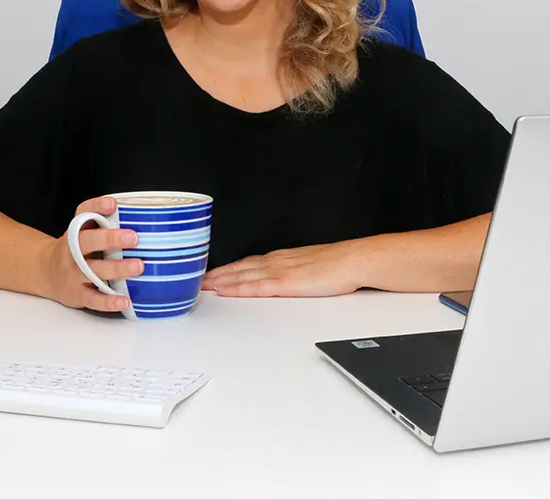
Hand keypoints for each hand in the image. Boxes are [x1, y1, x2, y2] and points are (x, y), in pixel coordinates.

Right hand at [36, 196, 143, 312]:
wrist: (46, 273)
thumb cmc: (74, 251)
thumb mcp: (83, 233)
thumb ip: (104, 226)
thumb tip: (140, 219)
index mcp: (76, 231)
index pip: (83, 214)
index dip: (96, 207)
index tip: (112, 204)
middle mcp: (71, 250)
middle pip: (86, 242)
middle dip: (109, 239)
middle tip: (133, 238)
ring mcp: (73, 273)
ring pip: (93, 271)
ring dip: (117, 269)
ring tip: (138, 266)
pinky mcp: (76, 293)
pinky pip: (93, 298)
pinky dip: (108, 301)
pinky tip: (124, 300)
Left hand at [200, 240, 366, 296]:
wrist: (353, 260)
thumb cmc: (338, 265)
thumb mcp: (309, 266)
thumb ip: (293, 272)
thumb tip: (285, 280)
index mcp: (282, 258)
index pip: (247, 263)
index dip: (227, 269)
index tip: (211, 274)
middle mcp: (276, 262)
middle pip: (239, 268)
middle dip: (217, 275)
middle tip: (196, 281)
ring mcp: (279, 271)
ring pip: (242, 276)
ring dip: (220, 281)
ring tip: (202, 287)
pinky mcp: (286, 283)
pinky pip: (256, 286)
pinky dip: (237, 288)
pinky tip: (225, 291)